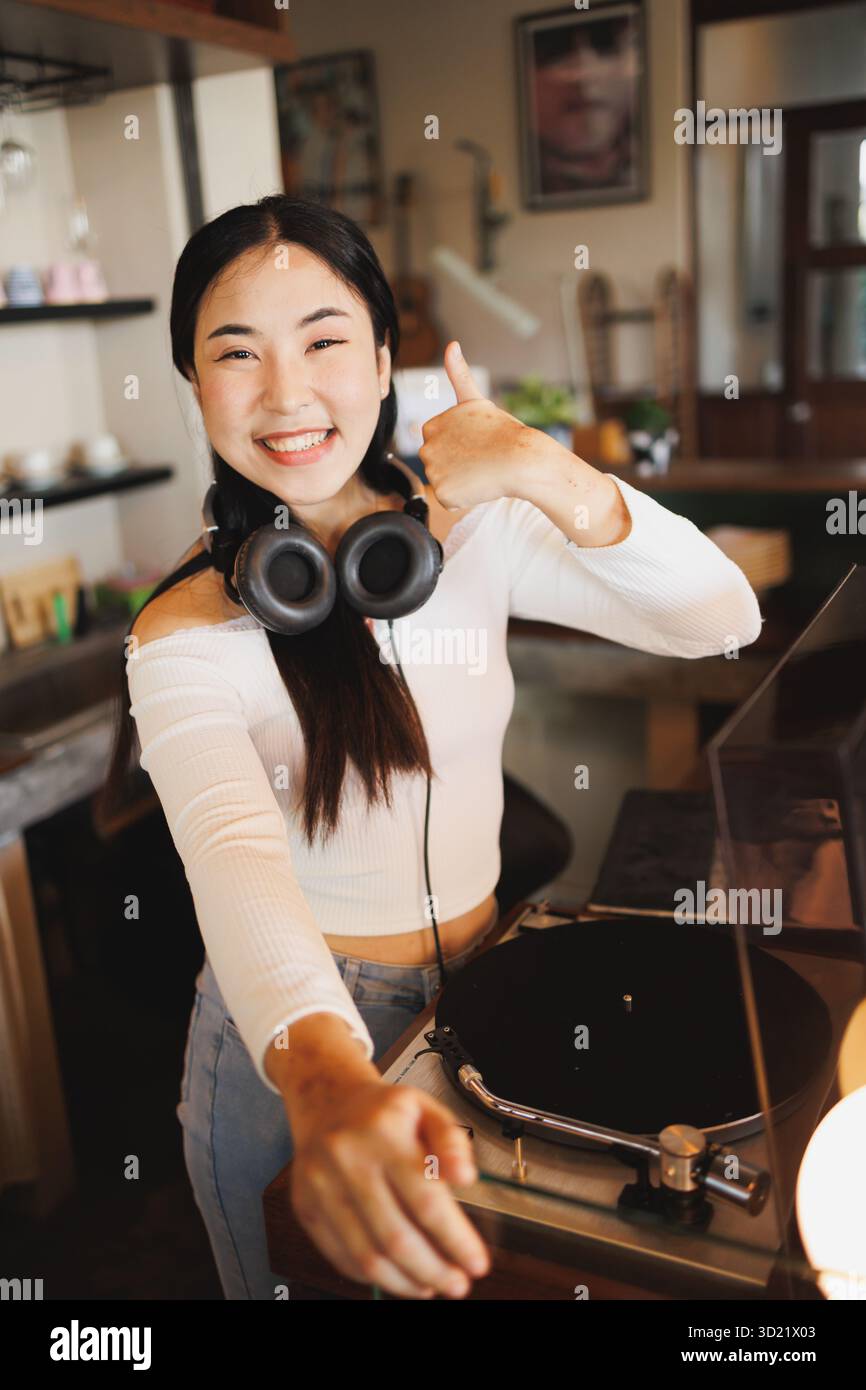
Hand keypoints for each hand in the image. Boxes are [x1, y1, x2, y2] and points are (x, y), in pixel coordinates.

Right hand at [290, 1078, 490, 1298]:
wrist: (327, 1101)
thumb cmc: (381, 1111)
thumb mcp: (427, 1108)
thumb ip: (452, 1141)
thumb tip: (466, 1176)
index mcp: (383, 1132)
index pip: (425, 1200)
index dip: (456, 1240)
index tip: (476, 1262)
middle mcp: (347, 1159)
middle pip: (395, 1236)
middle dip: (433, 1271)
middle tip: (457, 1284)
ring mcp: (321, 1186)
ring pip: (366, 1255)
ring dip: (404, 1282)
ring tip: (430, 1286)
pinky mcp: (306, 1207)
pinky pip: (340, 1257)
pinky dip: (373, 1276)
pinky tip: (397, 1275)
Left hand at [419, 341, 552, 510]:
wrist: (521, 458)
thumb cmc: (504, 432)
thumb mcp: (476, 401)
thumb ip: (458, 375)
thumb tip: (451, 343)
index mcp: (432, 426)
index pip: (443, 448)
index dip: (463, 450)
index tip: (478, 445)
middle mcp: (426, 446)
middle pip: (441, 467)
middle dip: (460, 467)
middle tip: (482, 459)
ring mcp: (433, 469)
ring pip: (447, 483)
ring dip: (463, 482)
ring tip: (482, 471)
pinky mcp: (441, 491)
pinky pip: (451, 500)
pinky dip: (464, 498)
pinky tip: (479, 485)